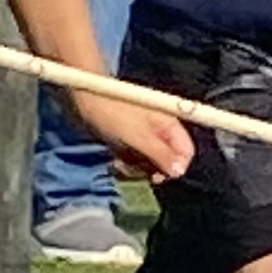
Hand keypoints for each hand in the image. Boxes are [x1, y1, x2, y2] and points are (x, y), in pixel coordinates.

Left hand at [69, 89, 193, 181]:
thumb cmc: (113, 111)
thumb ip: (160, 154)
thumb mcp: (138, 136)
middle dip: (153, 170)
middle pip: (169, 159)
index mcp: (170, 124)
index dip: (175, 167)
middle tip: (135, 171)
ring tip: (120, 165)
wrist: (86, 95)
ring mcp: (145, 134)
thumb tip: (179, 172)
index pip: (186, 152)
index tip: (158, 176)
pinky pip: (136, 158)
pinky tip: (115, 162)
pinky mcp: (131, 138)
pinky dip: (127, 163)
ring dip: (137, 168)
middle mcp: (161, 130)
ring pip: (151, 161)